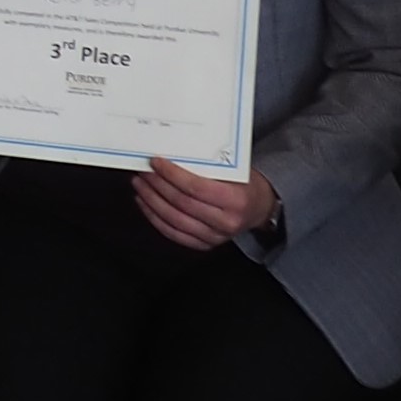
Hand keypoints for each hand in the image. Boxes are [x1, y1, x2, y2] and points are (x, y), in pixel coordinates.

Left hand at [132, 157, 278, 249]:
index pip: (195, 187)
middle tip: (143, 171)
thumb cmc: (245, 184)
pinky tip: (146, 204)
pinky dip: (155, 218)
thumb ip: (206, 166)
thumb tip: (170, 155)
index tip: (155, 162)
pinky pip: (174, 233)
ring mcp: (215, 237)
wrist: (259, 207)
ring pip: (174, 220)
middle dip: (157, 186)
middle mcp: (226, 222)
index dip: (172, 175)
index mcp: (236, 200)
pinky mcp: (204, 245)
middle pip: (182, 204)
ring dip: (152, 201)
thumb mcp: (234, 170)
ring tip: (140, 185)